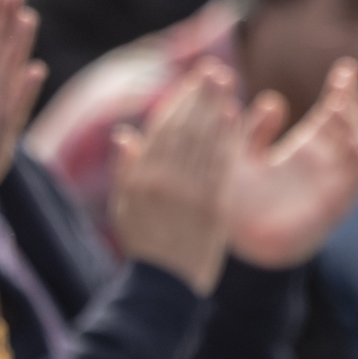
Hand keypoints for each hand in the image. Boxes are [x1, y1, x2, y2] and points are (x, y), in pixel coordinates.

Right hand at [109, 61, 243, 292]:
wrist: (165, 287)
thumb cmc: (144, 247)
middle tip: (214, 71)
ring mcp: (190, 194)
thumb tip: (125, 134)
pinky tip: (234, 117)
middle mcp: (164, 183)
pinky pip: (219, 164)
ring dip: (216, 108)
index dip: (178, 101)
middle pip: (185, 128)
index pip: (162, 130)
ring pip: (204, 141)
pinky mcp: (212, 206)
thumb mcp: (124, 209)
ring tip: (225, 83)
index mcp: (140, 180)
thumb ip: (125, 171)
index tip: (191, 80)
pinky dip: (226, 138)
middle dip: (200, 96)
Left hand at [224, 58, 357, 268]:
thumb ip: (253, 131)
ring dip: (352, 125)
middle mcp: (326, 163)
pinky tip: (346, 139)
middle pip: (352, 124)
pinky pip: (356, 178)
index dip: (343, 90)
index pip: (334, 113)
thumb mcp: (242, 158)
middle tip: (345, 79)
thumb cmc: (241, 203)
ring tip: (336, 105)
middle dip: (352, 100)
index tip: (345, 68)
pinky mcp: (336, 203)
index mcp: (306, 148)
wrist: (240, 248)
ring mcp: (333, 183)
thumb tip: (272, 100)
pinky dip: (355, 157)